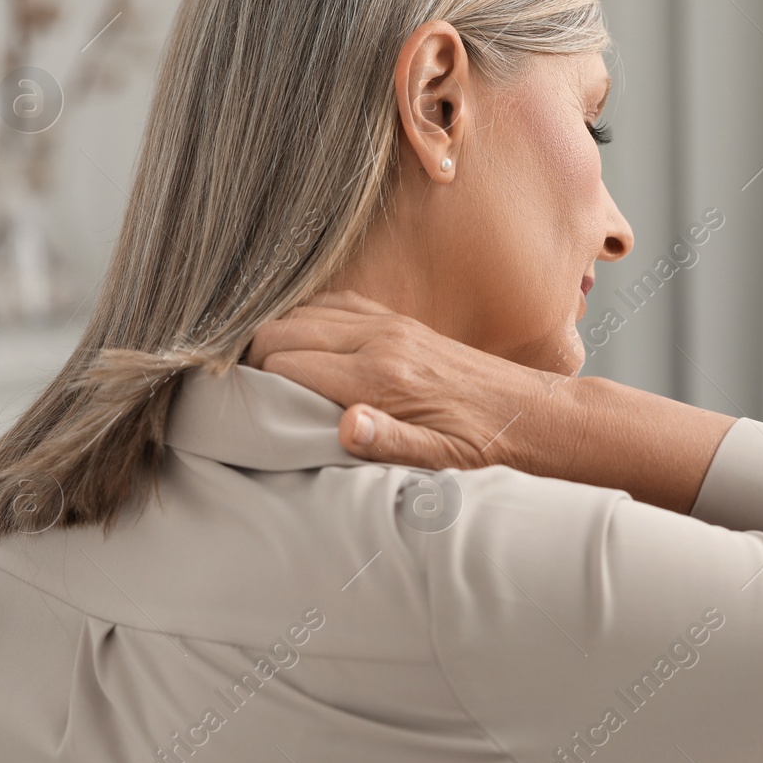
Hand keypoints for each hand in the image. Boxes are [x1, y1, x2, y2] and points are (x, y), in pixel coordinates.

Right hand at [247, 291, 734, 512]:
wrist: (529, 412)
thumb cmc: (481, 443)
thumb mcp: (439, 458)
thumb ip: (389, 441)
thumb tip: (345, 427)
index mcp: (380, 376)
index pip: (284, 366)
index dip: (250, 386)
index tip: (233, 408)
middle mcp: (379, 341)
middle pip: (281, 331)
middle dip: (249, 358)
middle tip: (240, 392)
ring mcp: (388, 325)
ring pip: (303, 311)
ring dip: (275, 336)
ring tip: (261, 373)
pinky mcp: (398, 321)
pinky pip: (335, 304)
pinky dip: (307, 320)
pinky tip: (303, 347)